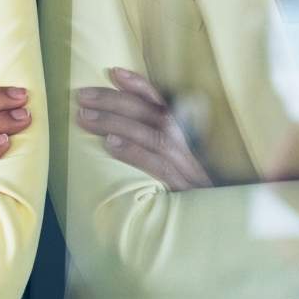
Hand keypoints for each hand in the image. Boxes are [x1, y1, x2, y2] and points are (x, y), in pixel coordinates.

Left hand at [76, 67, 212, 190]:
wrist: (217, 228)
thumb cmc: (188, 197)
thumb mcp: (173, 167)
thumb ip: (151, 146)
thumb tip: (113, 131)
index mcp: (186, 140)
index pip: (163, 104)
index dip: (140, 86)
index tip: (114, 71)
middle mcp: (188, 149)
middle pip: (152, 115)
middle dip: (115, 100)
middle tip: (81, 95)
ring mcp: (187, 169)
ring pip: (152, 135)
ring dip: (116, 122)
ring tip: (85, 117)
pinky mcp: (183, 189)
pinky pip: (157, 165)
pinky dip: (133, 152)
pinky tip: (110, 145)